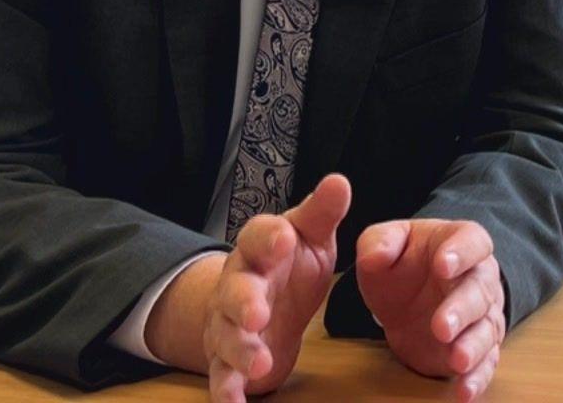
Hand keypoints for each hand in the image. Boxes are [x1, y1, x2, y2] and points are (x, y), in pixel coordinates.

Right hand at [146, 174, 351, 400]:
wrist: (257, 300)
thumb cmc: (290, 262)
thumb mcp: (310, 234)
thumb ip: (322, 212)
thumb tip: (340, 181)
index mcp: (259, 249)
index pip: (257, 235)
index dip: (269, 237)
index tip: (284, 238)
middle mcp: (237, 284)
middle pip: (234, 291)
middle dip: (244, 302)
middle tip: (258, 313)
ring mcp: (229, 324)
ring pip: (227, 337)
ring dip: (241, 351)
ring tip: (260, 363)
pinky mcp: (229, 359)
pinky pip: (222, 377)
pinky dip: (226, 392)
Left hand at [356, 219, 505, 400]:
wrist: (409, 297)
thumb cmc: (402, 263)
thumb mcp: (384, 243)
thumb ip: (379, 242)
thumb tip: (375, 256)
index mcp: (460, 243)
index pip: (472, 240)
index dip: (461, 252)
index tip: (443, 265)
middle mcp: (479, 278)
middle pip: (479, 290)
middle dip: (462, 309)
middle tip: (441, 327)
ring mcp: (482, 315)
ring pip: (486, 328)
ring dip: (473, 346)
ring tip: (457, 360)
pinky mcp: (478, 347)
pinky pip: (486, 362)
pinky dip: (477, 378)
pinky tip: (463, 392)